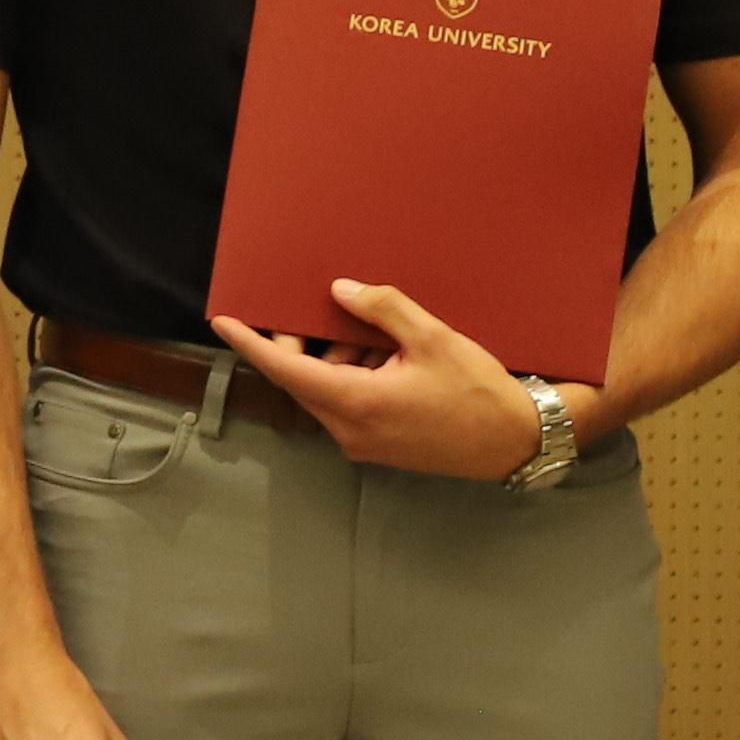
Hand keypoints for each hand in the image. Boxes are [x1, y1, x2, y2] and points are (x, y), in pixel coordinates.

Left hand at [208, 281, 542, 480]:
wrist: (516, 442)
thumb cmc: (478, 391)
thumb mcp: (432, 338)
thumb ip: (382, 310)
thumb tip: (341, 291)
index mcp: (356, 404)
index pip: (286, 370)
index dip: (251, 344)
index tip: (223, 322)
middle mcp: (350, 431)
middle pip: (304, 381)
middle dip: (307, 346)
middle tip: (324, 313)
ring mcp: (364, 444)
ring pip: (328, 393)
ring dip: (341, 361)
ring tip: (381, 338)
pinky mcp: (379, 448)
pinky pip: (349, 406)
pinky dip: (357, 378)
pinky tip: (390, 359)